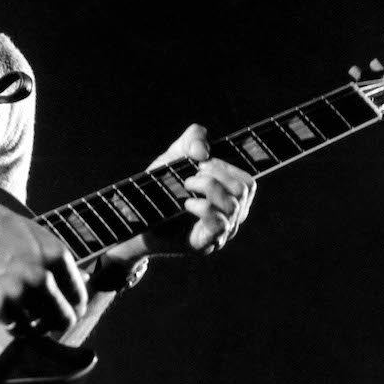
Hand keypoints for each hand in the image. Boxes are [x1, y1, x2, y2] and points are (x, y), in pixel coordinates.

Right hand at [0, 186, 87, 333]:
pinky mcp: (0, 307)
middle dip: (60, 322)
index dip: (75, 305)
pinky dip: (15, 327)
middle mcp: (43, 276)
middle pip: (64, 316)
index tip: (70, 310)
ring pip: (41, 326)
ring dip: (37, 326)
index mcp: (56, 255)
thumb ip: (58, 258)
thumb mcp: (33, 234)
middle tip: (52, 323)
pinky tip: (10, 316)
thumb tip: (83, 277)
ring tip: (29, 319)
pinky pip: (16, 328)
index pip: (78, 294)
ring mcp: (21, 293)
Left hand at [107, 124, 256, 265]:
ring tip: (185, 185)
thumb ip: (193, 140)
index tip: (202, 162)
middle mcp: (231, 216)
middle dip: (216, 174)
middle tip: (190, 175)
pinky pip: (219, 225)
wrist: (137, 217)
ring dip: (208, 187)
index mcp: (230, 197)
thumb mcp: (175, 156)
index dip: (226, 167)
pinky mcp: (204, 244)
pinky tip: (186, 203)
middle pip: (243, 190)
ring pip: (233, 206)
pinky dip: (203, 208)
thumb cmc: (162, 188)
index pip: (247, 182)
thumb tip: (203, 150)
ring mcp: (220, 233)